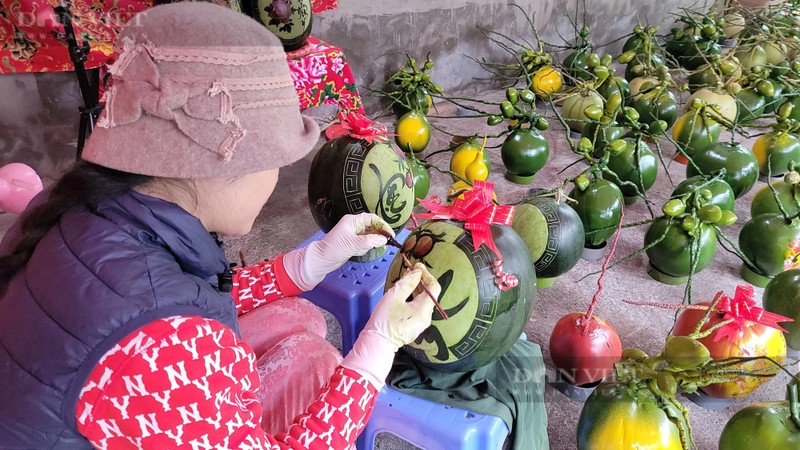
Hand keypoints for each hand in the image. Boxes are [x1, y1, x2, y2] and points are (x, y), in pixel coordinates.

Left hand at [283, 213, 393, 290]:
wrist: (321, 260)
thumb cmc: (333, 249)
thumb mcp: (353, 244)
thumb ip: (370, 241)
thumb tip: (384, 239)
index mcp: (352, 221)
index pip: (372, 218)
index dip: (382, 225)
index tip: (390, 234)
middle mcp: (354, 225)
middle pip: (373, 226)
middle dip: (379, 235)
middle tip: (386, 242)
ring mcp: (354, 234)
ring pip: (371, 236)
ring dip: (372, 242)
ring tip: (366, 248)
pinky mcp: (354, 243)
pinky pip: (366, 243)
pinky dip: (367, 247)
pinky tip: (359, 251)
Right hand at [342, 263, 440, 387]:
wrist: (377, 343)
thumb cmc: (384, 320)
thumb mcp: (394, 296)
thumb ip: (408, 282)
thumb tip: (417, 273)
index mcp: (424, 309)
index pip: (434, 287)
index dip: (426, 274)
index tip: (417, 267)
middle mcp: (426, 317)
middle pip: (429, 294)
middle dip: (420, 281)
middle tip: (409, 271)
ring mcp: (421, 323)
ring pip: (422, 301)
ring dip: (416, 290)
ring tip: (405, 281)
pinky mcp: (414, 326)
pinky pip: (417, 309)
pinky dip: (413, 299)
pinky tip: (403, 294)